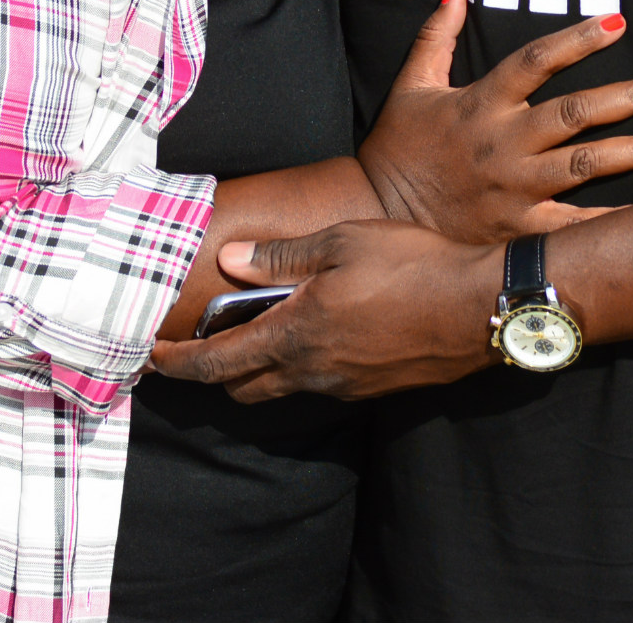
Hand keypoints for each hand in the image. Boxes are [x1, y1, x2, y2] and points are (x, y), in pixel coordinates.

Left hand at [147, 223, 501, 401]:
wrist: (480, 306)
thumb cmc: (411, 265)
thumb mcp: (340, 242)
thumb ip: (281, 257)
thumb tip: (231, 261)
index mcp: (296, 334)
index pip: (217, 363)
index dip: (178, 364)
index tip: (152, 358)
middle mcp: (313, 371)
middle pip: (242, 386)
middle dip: (214, 369)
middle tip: (202, 341)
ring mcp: (344, 386)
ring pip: (281, 388)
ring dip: (258, 367)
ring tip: (258, 328)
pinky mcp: (372, 389)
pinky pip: (318, 384)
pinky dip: (298, 366)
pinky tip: (315, 333)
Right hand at [357, 0, 632, 242]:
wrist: (375, 214)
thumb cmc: (398, 147)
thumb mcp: (412, 84)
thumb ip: (437, 35)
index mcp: (481, 103)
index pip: (536, 61)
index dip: (577, 39)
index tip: (618, 21)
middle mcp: (502, 144)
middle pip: (575, 114)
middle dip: (628, 98)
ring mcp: (514, 189)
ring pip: (585, 165)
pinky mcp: (518, 228)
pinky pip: (574, 224)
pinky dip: (612, 218)